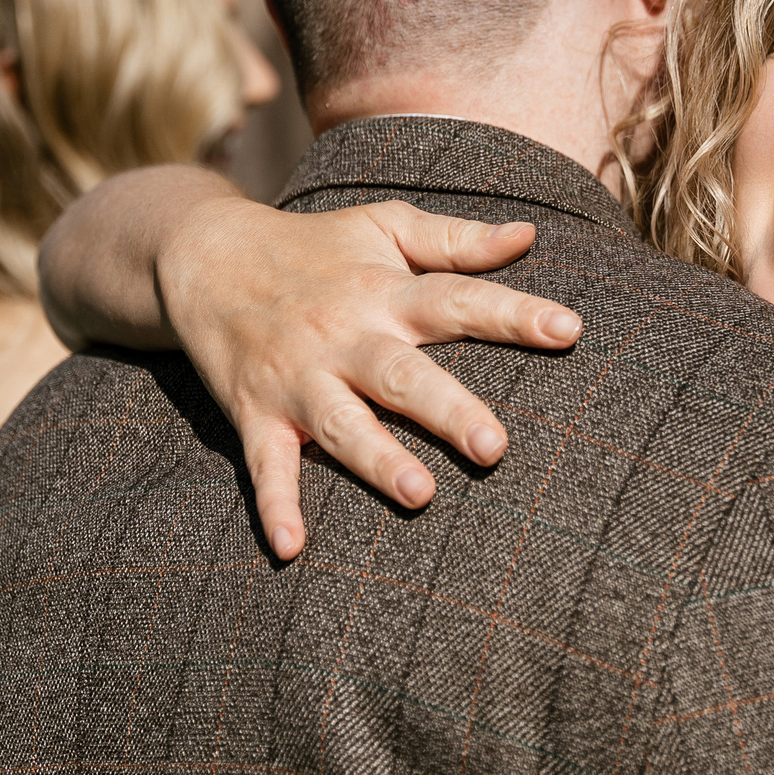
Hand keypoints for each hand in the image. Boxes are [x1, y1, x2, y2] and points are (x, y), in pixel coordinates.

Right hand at [156, 197, 582, 555]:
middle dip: (448, 410)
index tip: (570, 330)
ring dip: (378, 461)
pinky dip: (275, 506)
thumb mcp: (382, 226)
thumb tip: (530, 235)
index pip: (458, 300)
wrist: (203, 255)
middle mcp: (343, 336)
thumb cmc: (313, 248)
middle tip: (495, 448)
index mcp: (383, 291)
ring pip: (343, 426)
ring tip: (421, 495)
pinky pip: (266, 466)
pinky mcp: (256, 414)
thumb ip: (457, 238)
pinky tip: (292, 548)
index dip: (513, 315)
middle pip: (402, 374)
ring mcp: (298, 380)